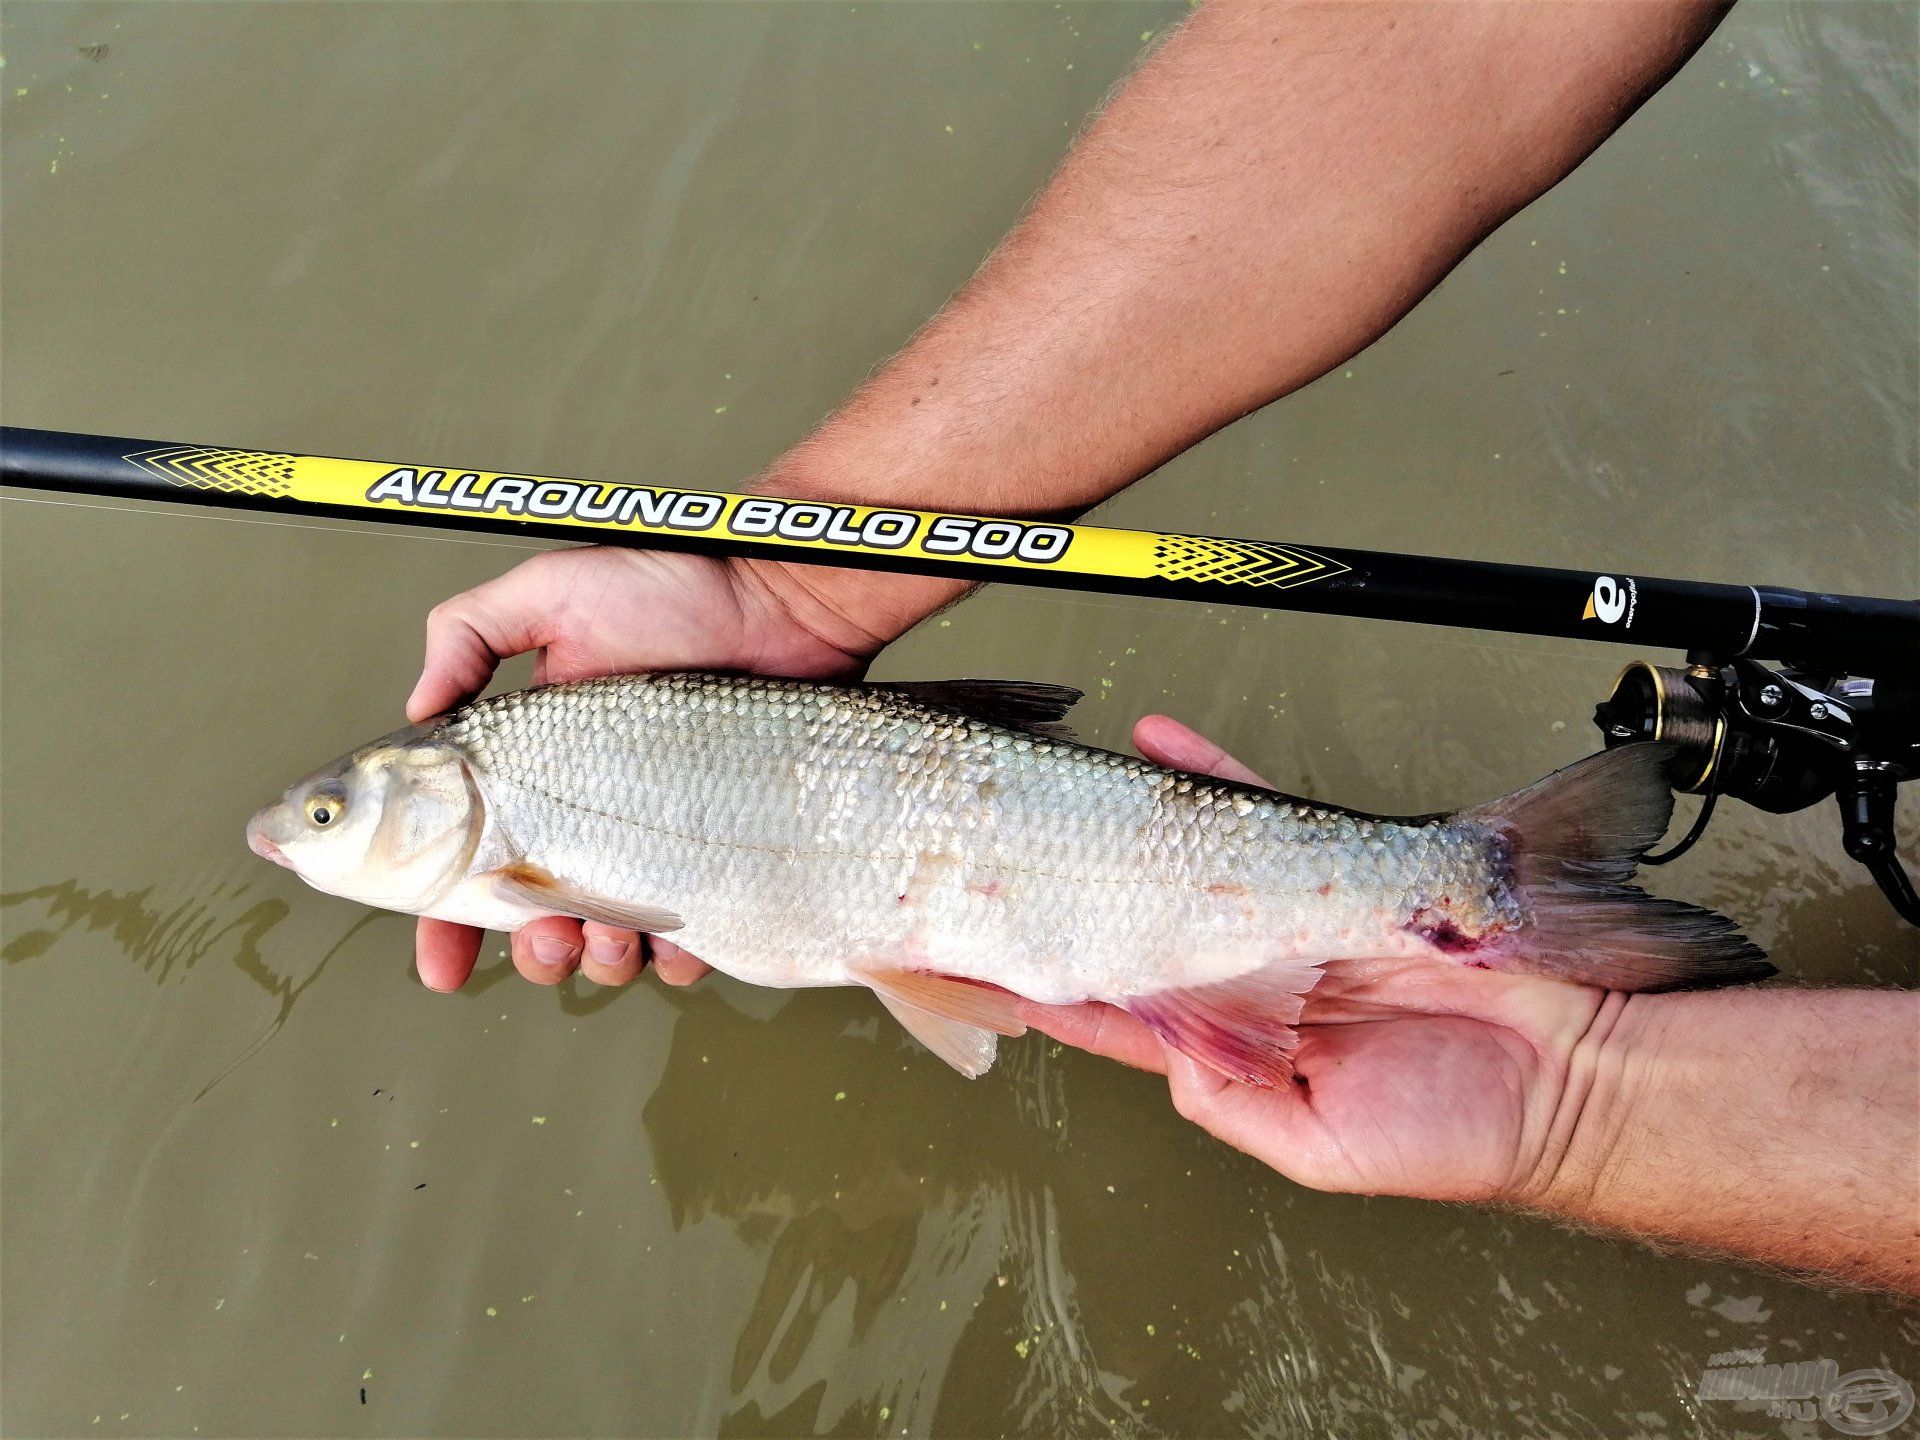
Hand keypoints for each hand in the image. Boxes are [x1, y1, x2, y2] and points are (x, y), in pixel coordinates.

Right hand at [406, 546, 886, 992]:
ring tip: (615, 929)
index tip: (439, 962)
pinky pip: (692, 935)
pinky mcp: (717, 853)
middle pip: (537, 921)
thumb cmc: (675, 589)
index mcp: (534, 768)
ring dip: (601, 957)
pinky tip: (677, 934)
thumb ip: (468, 632)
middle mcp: (589, 814)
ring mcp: (655, 839)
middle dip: (535, 950)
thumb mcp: (550, 590)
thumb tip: (415, 711)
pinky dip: (678, 954)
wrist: (780, 607)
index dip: (445, 920)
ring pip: (611, 942)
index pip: (470, 861)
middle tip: (548, 935)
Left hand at [1022, 716, 1614, 1204]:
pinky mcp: (1341, 868)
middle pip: (1149, 925)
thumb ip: (1234, 1104)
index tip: (996, 961)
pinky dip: (1211, 777)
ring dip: (1132, 829)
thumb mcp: (1324, 1149)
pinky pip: (1262, 810)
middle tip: (1011, 859)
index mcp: (1245, 1047)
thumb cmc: (1461, 1130)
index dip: (1063, 987)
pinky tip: (1161, 746)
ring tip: (1066, 797)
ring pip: (1192, 862)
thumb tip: (1172, 1057)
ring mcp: (1295, 917)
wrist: (1573, 1071)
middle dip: (1084, 895)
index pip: (1129, 1013)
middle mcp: (1259, 977)